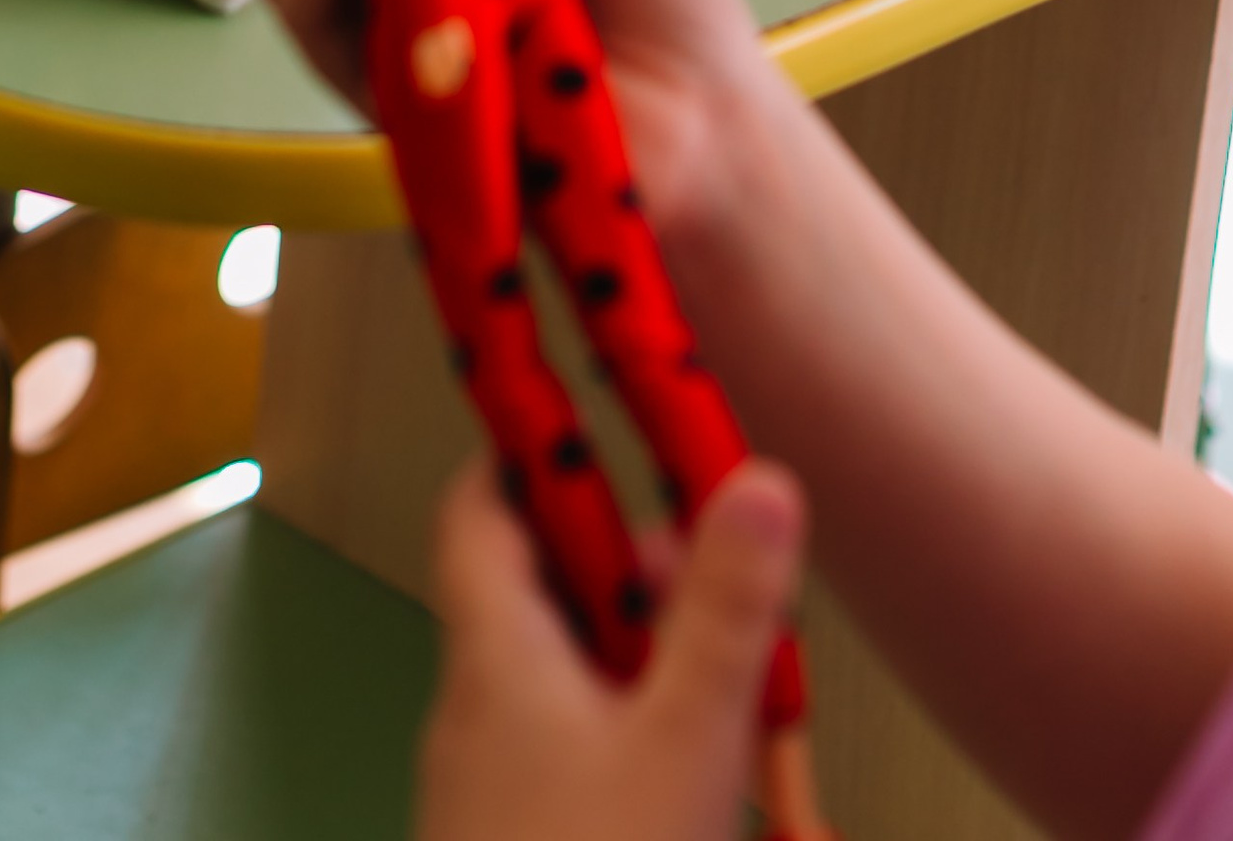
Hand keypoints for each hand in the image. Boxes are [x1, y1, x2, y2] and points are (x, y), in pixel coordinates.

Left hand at [416, 457, 806, 840]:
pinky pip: (568, 738)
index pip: (482, 504)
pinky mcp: (512, 826)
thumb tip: (757, 487)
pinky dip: (629, 726)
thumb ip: (722, 612)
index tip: (604, 432)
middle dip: (632, 572)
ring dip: (642, 658)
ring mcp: (487, 772)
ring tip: (722, 696)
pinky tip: (691, 772)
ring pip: (564, 668)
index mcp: (495, 652)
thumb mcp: (683, 740)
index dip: (537, 454)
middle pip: (542, 585)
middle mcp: (475, 701)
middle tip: (707, 588)